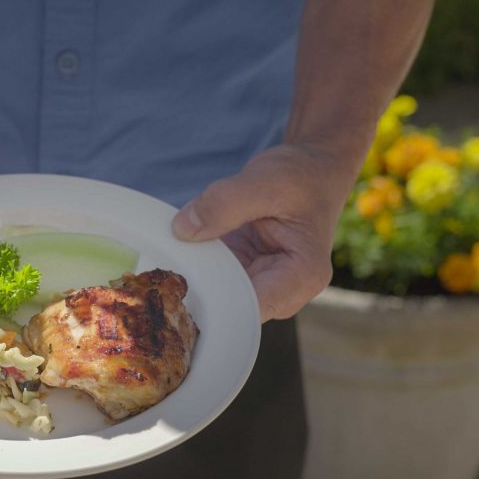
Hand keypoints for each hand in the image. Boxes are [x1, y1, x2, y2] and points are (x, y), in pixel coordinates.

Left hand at [171, 144, 351, 321]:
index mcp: (303, 275)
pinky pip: (215, 280)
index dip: (214, 302)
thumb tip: (182, 230)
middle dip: (200, 293)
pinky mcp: (244, 272)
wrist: (311, 169)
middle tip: (167, 274)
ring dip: (195, 281)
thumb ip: (224, 204)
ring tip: (172, 262)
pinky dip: (196, 268)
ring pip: (219, 298)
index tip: (181, 285)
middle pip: (233, 309)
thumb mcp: (264, 180)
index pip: (251, 308)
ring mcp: (263, 283)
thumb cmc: (300, 176)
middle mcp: (286, 290)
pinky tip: (179, 254)